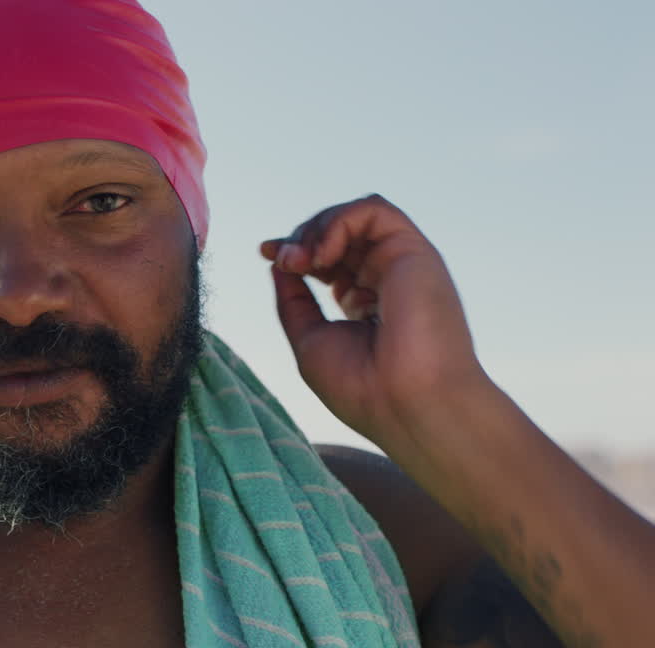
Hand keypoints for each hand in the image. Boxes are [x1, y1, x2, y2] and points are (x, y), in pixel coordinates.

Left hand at [260, 194, 487, 444]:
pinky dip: (340, 221)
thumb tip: (278, 262)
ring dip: (317, 228)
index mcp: (365, 303)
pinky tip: (323, 255)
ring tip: (301, 260)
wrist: (406, 405)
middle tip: (285, 261)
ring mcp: (402, 265)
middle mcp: (386, 280)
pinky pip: (374, 209)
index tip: (265, 251)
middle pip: (340, 234)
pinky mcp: (415, 251)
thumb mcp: (310, 340)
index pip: (330, 258)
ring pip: (356, 216)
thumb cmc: (360, 386)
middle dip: (301, 238)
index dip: (296, 247)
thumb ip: (294, 301)